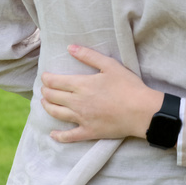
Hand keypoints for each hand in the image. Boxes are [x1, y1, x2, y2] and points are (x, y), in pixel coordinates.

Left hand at [40, 45, 163, 142]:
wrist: (140, 111)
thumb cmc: (128, 86)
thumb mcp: (110, 65)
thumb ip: (89, 55)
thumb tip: (70, 47)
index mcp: (81, 85)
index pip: (55, 82)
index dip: (47, 78)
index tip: (45, 76)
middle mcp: (77, 102)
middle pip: (53, 97)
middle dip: (46, 91)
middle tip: (45, 88)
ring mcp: (81, 118)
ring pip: (57, 114)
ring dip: (47, 107)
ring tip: (44, 103)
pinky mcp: (88, 132)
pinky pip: (69, 136)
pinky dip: (58, 136)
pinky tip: (53, 134)